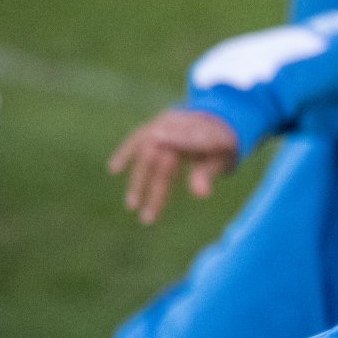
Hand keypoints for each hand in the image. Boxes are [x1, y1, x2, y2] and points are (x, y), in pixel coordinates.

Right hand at [108, 109, 239, 224]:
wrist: (217, 119)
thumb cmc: (222, 145)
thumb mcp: (223, 160)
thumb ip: (208, 173)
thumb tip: (200, 195)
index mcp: (203, 132)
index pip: (191, 141)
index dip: (180, 141)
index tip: (162, 147)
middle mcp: (180, 124)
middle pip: (162, 157)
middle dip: (154, 188)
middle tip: (147, 219)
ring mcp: (165, 123)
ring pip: (146, 150)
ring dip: (138, 178)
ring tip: (132, 205)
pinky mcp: (154, 125)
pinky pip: (137, 138)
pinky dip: (125, 153)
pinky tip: (113, 169)